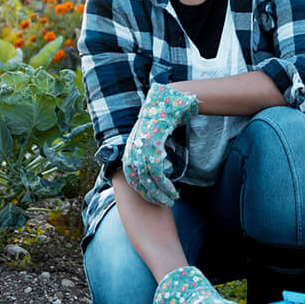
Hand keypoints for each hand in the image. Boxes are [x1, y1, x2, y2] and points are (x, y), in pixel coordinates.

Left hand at [122, 82, 196, 205]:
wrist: (169, 99)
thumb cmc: (164, 118)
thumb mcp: (152, 136)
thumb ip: (149, 150)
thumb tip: (153, 165)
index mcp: (130, 147)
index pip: (130, 177)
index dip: (142, 190)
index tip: (153, 199)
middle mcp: (132, 148)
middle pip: (137, 182)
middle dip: (150, 196)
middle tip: (163, 204)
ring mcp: (141, 147)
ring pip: (147, 180)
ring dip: (160, 194)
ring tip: (171, 201)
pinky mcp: (152, 145)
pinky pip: (157, 173)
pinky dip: (165, 186)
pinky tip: (173, 191)